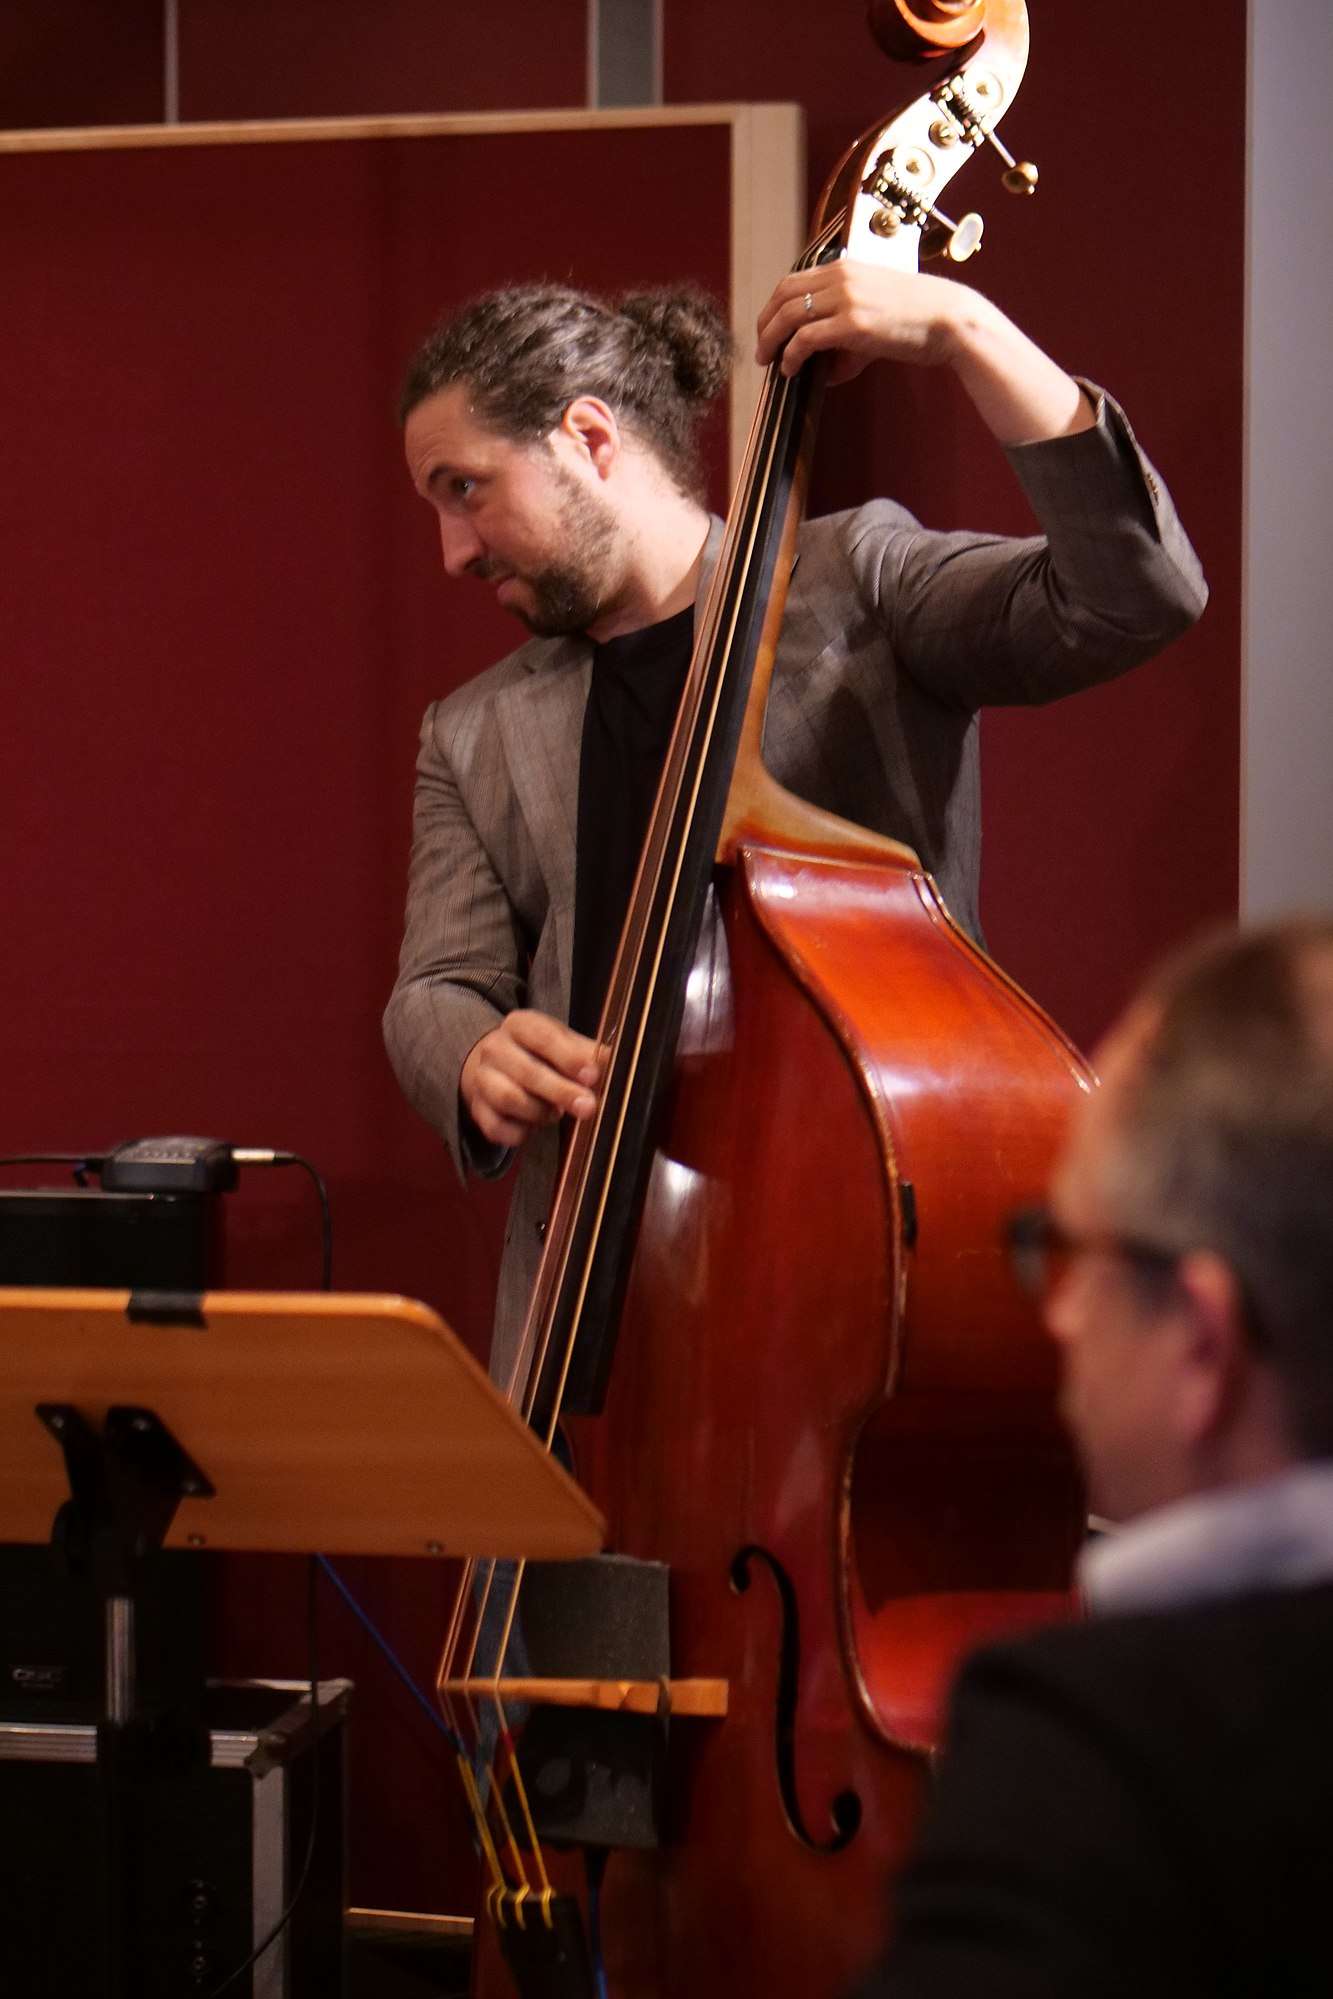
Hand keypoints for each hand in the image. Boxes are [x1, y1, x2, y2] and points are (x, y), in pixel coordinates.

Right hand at [460, 1009, 605, 1149]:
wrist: (495, 1065)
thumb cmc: (539, 1054)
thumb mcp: (563, 1043)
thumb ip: (588, 1053)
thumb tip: (617, 1064)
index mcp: (520, 1025)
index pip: (543, 1037)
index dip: (569, 1058)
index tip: (593, 1076)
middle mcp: (495, 1049)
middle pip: (527, 1072)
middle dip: (561, 1092)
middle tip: (589, 1107)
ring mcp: (482, 1079)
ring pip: (510, 1099)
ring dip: (540, 1112)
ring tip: (556, 1113)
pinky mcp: (477, 1110)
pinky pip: (498, 1128)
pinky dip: (521, 1133)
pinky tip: (533, 1127)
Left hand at [756, 261, 968, 384]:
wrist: (949, 319)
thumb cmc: (917, 318)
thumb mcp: (875, 312)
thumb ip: (844, 334)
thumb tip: (820, 368)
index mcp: (844, 268)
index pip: (792, 281)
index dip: (772, 307)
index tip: (767, 329)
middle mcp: (841, 277)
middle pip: (782, 296)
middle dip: (764, 324)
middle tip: (761, 350)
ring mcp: (846, 298)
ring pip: (789, 316)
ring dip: (771, 341)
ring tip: (769, 363)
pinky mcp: (853, 324)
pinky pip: (806, 339)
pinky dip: (791, 355)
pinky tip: (790, 370)